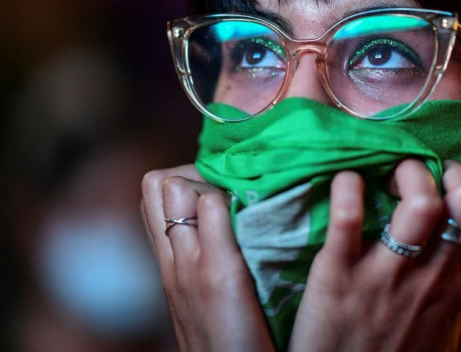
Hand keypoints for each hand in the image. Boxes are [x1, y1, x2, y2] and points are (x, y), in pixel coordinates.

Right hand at [140, 165, 274, 351]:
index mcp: (169, 264)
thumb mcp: (205, 294)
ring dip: (211, 178)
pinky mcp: (218, 270)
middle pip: (157, 183)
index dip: (184, 178)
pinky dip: (230, 194)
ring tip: (248, 192)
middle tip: (234, 184)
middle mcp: (173, 258)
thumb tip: (224, 220)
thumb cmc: (229, 339)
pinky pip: (211, 206)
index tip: (218, 183)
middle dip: (194, 171)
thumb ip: (208, 258)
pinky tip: (260, 203)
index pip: (154, 194)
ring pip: (177, 186)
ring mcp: (190, 262)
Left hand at [289, 159, 460, 351]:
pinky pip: (348, 217)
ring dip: (410, 175)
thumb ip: (454, 292)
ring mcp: (387, 274)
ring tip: (389, 178)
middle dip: (455, 172)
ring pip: (422, 203)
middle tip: (427, 174)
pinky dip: (347, 187)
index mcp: (457, 285)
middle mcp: (431, 275)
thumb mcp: (441, 327)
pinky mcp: (338, 273)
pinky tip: (346, 183)